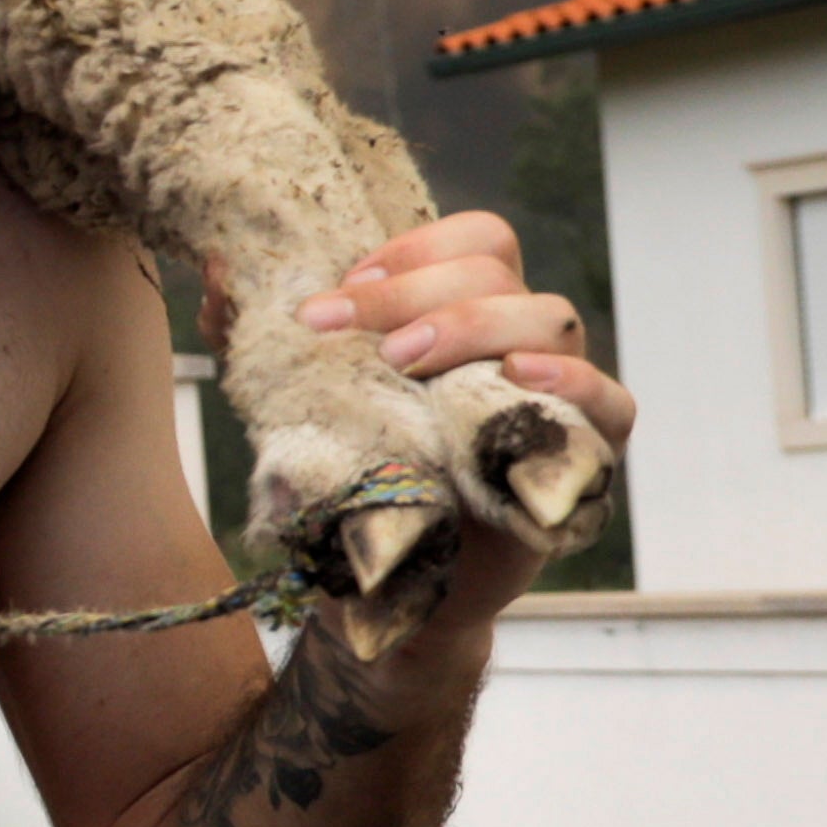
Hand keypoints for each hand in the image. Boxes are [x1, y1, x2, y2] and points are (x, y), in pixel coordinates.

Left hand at [293, 211, 639, 609]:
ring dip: (474, 324)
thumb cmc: (353, 480)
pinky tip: (521, 376)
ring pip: (551, 317)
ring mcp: (557, 393)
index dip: (412, 249)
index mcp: (463, 313)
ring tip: (404, 361)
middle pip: (498, 270)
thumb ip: (254, 339)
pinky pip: (612, 401)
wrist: (388, 586)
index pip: (473, 240)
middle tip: (347, 329)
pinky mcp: (585, 453)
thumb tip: (214, 268)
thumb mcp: (295, 404)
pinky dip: (574, 380)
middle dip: (416, 289)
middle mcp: (518, 340)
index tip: (339, 291)